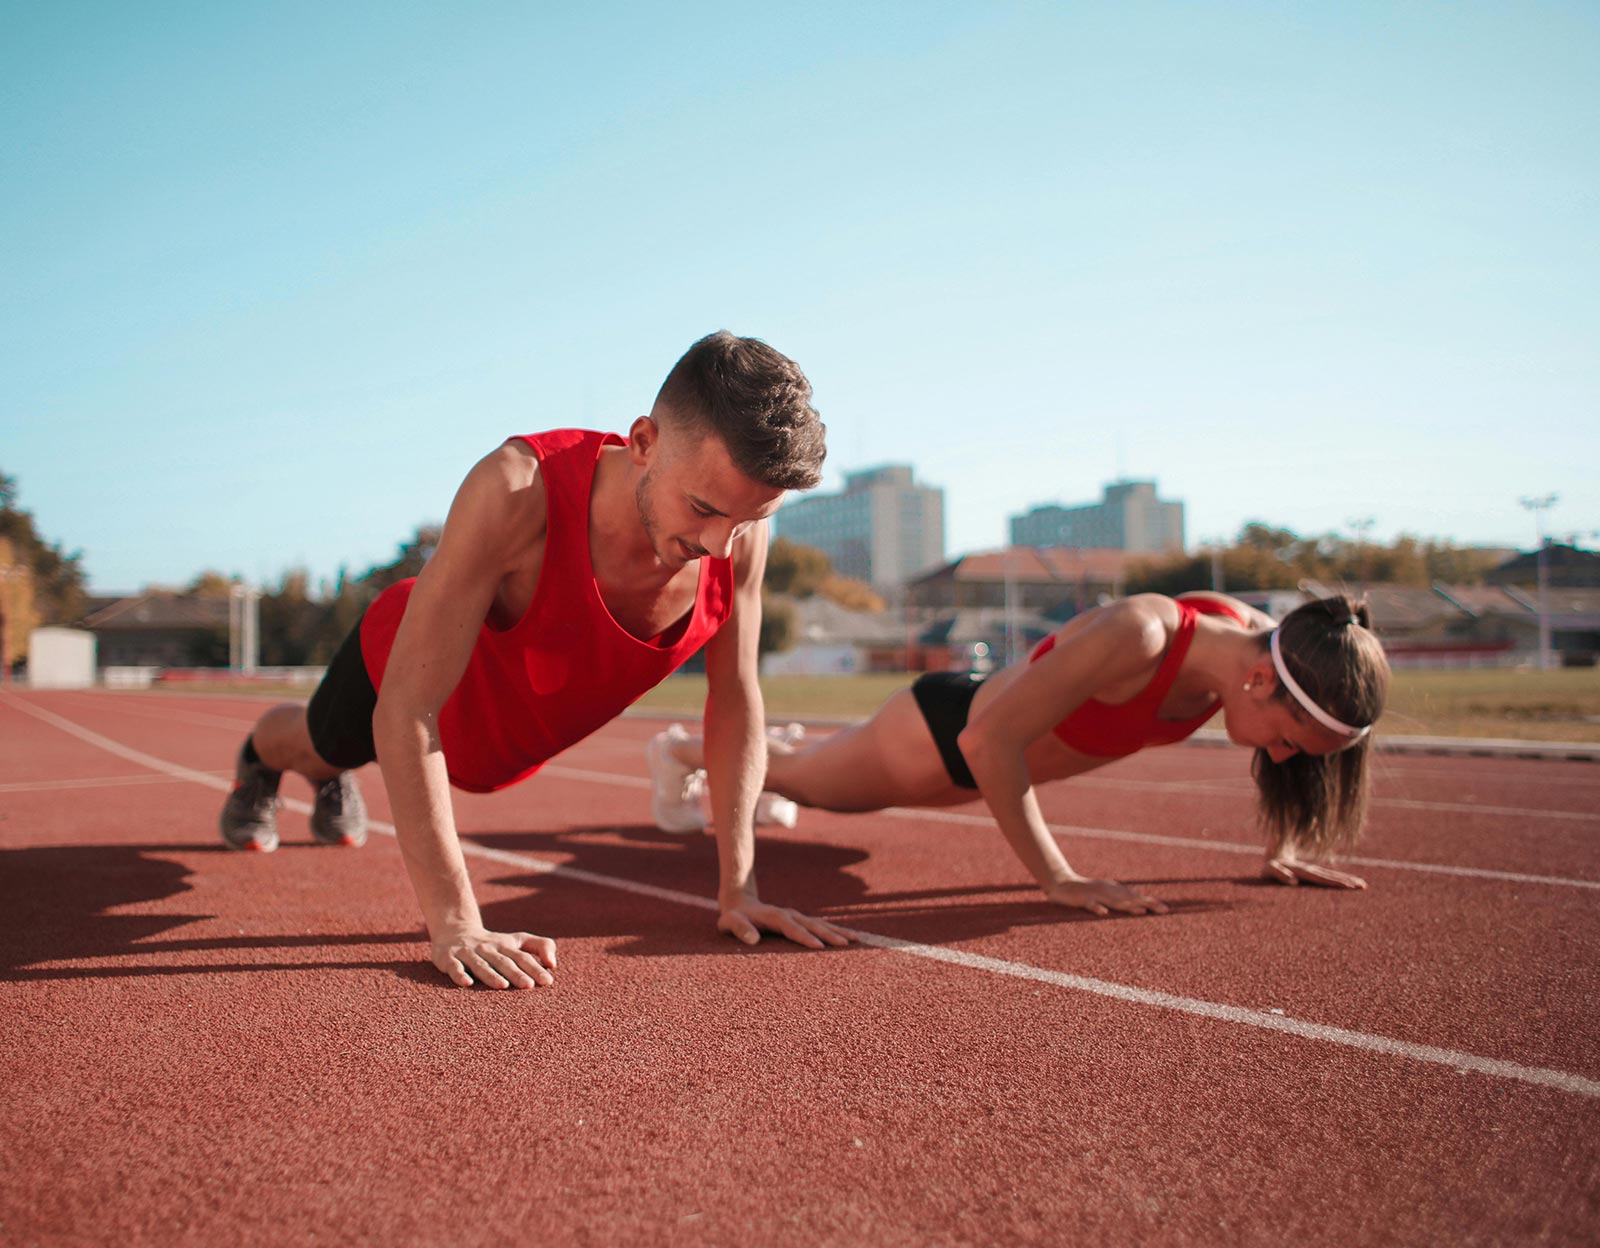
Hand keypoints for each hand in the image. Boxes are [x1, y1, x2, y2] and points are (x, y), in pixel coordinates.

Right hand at [432, 926, 557, 988]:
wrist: (454, 930)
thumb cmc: (493, 943)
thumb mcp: (517, 940)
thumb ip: (541, 946)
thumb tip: (554, 964)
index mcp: (506, 945)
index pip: (522, 957)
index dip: (535, 968)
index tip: (547, 981)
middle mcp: (488, 948)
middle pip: (504, 961)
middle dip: (516, 973)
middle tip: (529, 985)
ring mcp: (468, 953)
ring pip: (481, 965)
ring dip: (491, 975)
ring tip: (503, 985)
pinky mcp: (448, 958)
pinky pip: (454, 967)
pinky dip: (460, 974)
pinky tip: (467, 983)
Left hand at [717, 896, 853, 949]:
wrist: (740, 903)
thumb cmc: (734, 918)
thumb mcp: (730, 923)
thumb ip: (740, 929)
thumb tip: (753, 940)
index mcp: (775, 917)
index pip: (792, 929)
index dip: (805, 937)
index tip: (819, 947)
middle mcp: (790, 915)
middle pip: (813, 925)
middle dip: (830, 934)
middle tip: (846, 944)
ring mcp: (797, 917)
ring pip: (821, 924)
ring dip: (838, 931)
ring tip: (857, 940)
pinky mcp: (800, 921)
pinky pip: (819, 926)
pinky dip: (834, 931)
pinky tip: (847, 938)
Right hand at [1045, 876, 1167, 916]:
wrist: (1060, 883)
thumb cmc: (1086, 891)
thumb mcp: (1105, 894)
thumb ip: (1120, 899)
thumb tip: (1140, 904)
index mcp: (1114, 890)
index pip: (1136, 896)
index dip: (1151, 902)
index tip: (1167, 909)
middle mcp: (1108, 890)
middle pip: (1130, 898)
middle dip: (1147, 903)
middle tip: (1163, 910)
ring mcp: (1096, 894)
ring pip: (1114, 901)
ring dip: (1128, 906)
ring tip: (1142, 911)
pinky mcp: (1082, 898)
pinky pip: (1090, 904)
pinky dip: (1097, 908)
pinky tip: (1104, 913)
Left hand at [1262, 856, 1366, 889]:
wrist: (1272, 855)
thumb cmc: (1269, 867)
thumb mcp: (1270, 870)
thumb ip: (1279, 874)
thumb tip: (1292, 881)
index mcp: (1302, 871)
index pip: (1321, 878)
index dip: (1334, 882)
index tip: (1348, 886)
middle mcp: (1311, 870)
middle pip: (1332, 876)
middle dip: (1347, 881)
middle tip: (1362, 886)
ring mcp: (1314, 871)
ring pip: (1333, 876)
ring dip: (1348, 880)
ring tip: (1362, 885)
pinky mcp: (1314, 874)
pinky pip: (1330, 877)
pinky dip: (1342, 880)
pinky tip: (1352, 884)